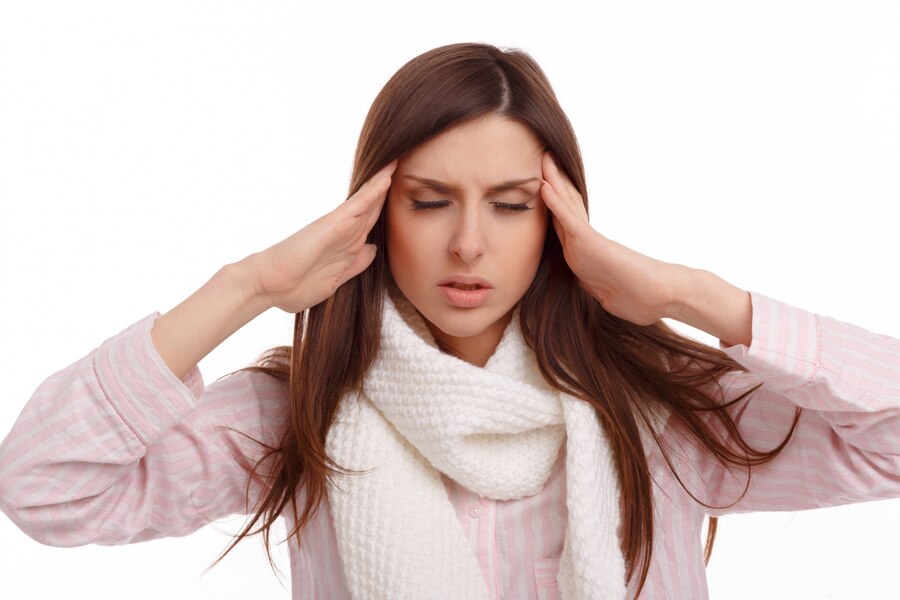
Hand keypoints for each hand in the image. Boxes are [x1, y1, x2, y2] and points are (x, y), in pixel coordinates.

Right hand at [243, 160, 396, 313]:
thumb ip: (355, 264)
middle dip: (387, 190)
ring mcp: (340, 227)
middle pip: (373, 208)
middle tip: (403, 166)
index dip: (386, 210)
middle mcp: (345, 234)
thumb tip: (373, 249)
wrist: (268, 286)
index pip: (371, 224)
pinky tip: (387, 177)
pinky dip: (373, 191)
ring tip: (398, 161)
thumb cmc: (294, 287)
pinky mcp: (333, 224)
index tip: (403, 197)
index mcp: (347, 248)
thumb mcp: (335, 279)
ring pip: (368, 200)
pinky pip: (359, 204)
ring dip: (383, 182)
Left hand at [539, 152, 681, 325]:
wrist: (664, 298)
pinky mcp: (592, 243)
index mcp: (585, 254)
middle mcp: (584, 244)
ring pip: (566, 207)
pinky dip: (556, 203)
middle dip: (553, 184)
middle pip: (564, 208)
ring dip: (553, 182)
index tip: (543, 187)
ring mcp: (587, 242)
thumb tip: (585, 284)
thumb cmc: (641, 300)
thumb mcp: (606, 295)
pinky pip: (569, 220)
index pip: (564, 224)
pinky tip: (545, 185)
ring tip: (544, 158)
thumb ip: (593, 284)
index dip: (554, 205)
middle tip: (544, 159)